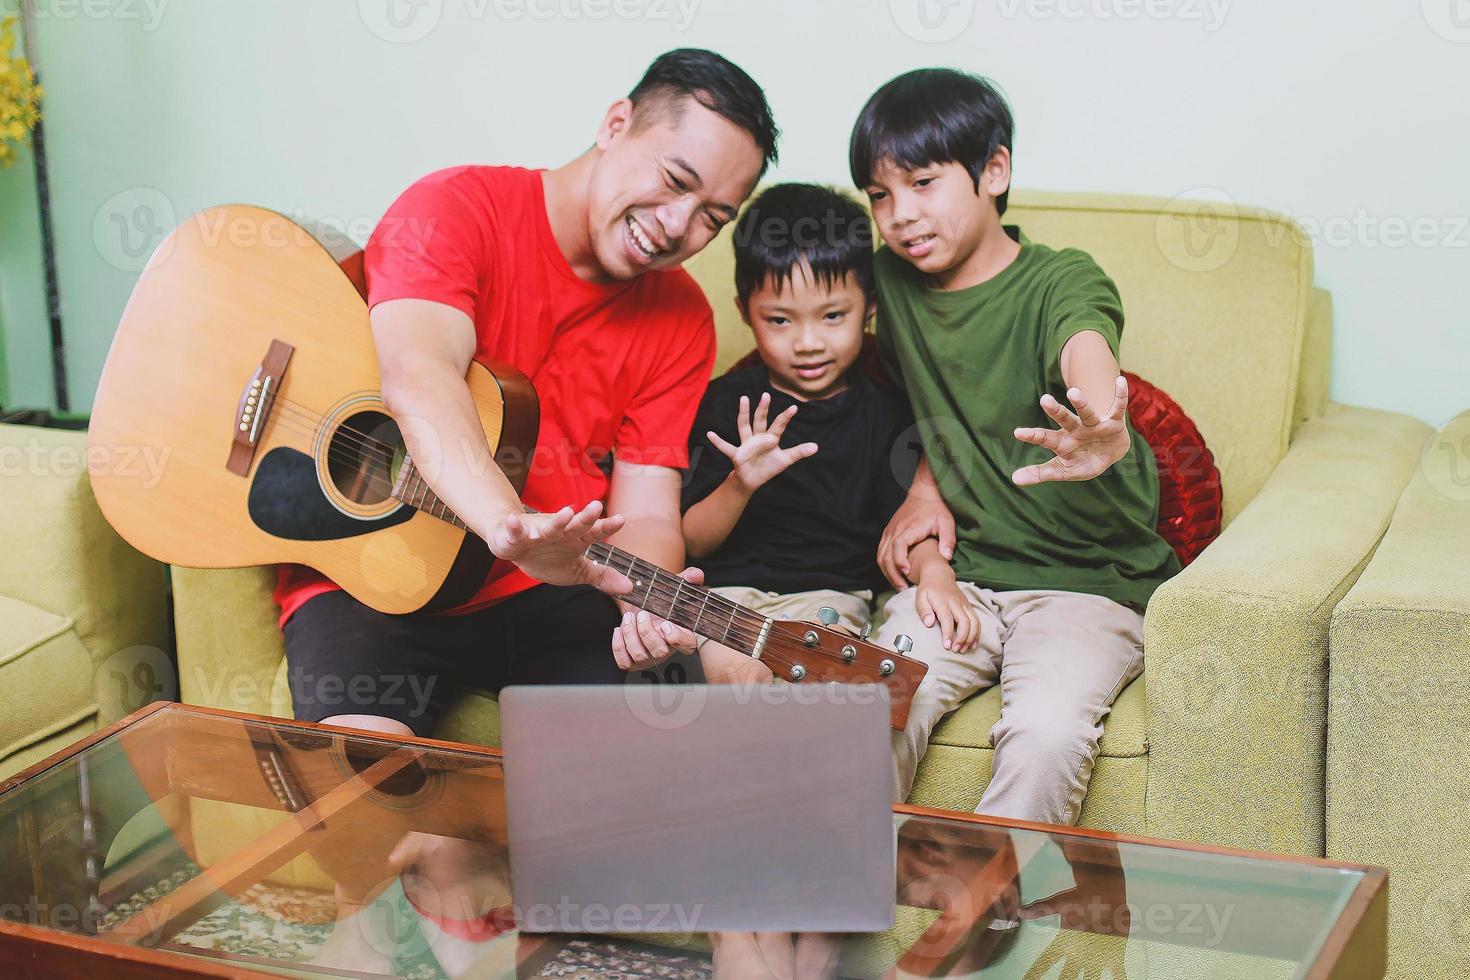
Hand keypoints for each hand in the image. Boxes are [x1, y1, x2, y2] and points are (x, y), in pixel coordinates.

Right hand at [481, 501, 627, 590]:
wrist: (516, 548)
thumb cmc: (549, 557)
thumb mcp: (578, 570)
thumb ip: (601, 576)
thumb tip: (630, 588)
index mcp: (576, 540)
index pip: (594, 532)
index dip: (606, 527)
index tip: (620, 520)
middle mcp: (560, 532)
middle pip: (576, 524)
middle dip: (586, 517)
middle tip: (597, 507)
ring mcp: (539, 533)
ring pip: (550, 526)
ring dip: (557, 520)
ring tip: (566, 513)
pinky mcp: (517, 536)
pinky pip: (516, 531)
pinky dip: (514, 527)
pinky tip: (514, 522)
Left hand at [611, 566, 703, 669]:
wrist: (639, 607)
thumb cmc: (659, 601)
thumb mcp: (673, 588)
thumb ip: (687, 579)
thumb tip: (696, 574)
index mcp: (681, 634)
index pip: (688, 646)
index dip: (678, 639)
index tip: (666, 625)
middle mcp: (666, 649)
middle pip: (660, 652)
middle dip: (647, 632)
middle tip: (641, 614)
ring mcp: (649, 657)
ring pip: (640, 656)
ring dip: (631, 635)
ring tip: (628, 618)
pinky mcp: (632, 661)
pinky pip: (624, 662)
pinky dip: (618, 646)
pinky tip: (620, 630)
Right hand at [706, 393, 817, 494]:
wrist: (752, 480)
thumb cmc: (768, 467)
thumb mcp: (785, 460)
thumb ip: (799, 452)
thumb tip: (816, 446)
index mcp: (770, 438)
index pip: (779, 425)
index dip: (786, 417)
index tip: (794, 407)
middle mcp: (757, 437)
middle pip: (760, 420)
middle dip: (763, 408)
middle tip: (766, 395)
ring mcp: (746, 444)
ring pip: (744, 426)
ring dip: (744, 414)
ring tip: (744, 398)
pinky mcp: (737, 454)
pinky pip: (726, 447)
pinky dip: (718, 442)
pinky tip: (709, 434)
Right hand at [878, 495, 956, 590]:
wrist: (923, 492)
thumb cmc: (935, 508)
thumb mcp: (947, 522)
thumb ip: (948, 539)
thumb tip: (945, 557)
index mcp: (907, 528)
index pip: (897, 546)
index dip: (900, 561)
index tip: (907, 573)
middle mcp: (894, 530)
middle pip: (885, 556)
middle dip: (892, 574)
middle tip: (903, 588)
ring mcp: (889, 532)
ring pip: (880, 556)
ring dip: (887, 572)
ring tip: (899, 585)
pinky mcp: (888, 533)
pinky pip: (881, 552)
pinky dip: (885, 565)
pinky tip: (895, 574)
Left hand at [915, 572, 979, 652]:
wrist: (939, 575)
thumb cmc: (928, 589)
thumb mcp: (920, 597)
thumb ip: (924, 610)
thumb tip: (928, 623)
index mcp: (942, 602)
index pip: (947, 619)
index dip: (948, 634)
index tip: (947, 646)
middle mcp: (956, 603)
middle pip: (964, 621)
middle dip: (962, 638)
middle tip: (956, 650)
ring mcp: (964, 604)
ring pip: (974, 621)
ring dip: (971, 637)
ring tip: (964, 649)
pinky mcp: (969, 606)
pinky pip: (977, 620)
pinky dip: (977, 633)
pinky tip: (972, 644)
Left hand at [1012, 375, 1131, 485]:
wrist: (1109, 454)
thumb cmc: (1082, 461)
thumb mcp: (1063, 470)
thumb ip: (1041, 473)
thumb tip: (1014, 479)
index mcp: (1062, 442)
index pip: (1045, 438)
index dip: (1033, 436)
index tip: (1017, 433)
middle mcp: (1076, 429)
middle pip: (1064, 419)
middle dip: (1055, 410)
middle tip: (1044, 399)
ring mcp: (1094, 425)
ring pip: (1087, 413)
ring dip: (1081, 403)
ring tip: (1073, 392)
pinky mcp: (1113, 422)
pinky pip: (1117, 408)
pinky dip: (1120, 396)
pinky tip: (1120, 381)